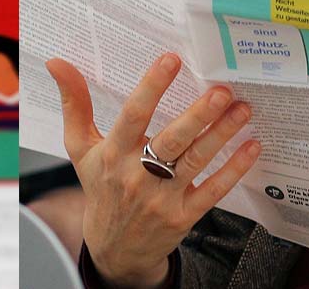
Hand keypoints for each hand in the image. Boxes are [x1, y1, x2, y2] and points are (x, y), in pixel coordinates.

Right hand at [47, 53, 260, 288]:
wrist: (115, 249)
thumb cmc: (101, 188)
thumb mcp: (81, 149)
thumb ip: (74, 104)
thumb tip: (57, 63)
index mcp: (112, 154)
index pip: (133, 116)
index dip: (151, 87)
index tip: (171, 60)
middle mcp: (137, 175)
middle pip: (171, 140)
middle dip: (197, 115)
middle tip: (220, 91)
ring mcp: (162, 197)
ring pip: (196, 161)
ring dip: (221, 134)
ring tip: (242, 109)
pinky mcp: (184, 215)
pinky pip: (212, 190)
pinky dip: (233, 169)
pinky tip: (251, 147)